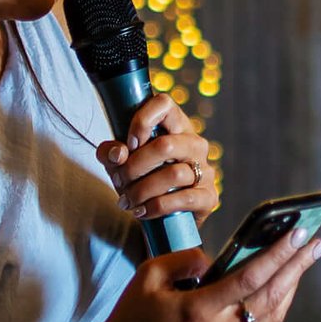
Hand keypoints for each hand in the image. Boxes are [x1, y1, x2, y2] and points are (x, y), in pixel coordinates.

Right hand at [92, 226, 320, 321]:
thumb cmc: (131, 315)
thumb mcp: (149, 275)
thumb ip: (186, 260)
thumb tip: (217, 259)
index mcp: (198, 310)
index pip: (250, 278)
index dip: (279, 254)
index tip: (300, 232)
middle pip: (271, 296)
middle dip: (298, 266)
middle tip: (319, 241)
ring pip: (272, 315)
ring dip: (292, 285)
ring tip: (305, 259)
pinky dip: (278, 305)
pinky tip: (284, 286)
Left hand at [96, 92, 217, 224]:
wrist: (162, 217)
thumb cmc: (141, 179)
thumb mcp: (120, 163)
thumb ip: (111, 153)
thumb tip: (117, 154)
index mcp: (175, 126)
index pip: (164, 104)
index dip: (143, 120)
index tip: (129, 144)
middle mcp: (194, 143)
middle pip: (166, 145)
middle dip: (135, 166)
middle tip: (119, 180)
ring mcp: (206, 169)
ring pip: (174, 174)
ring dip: (143, 190)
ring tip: (126, 201)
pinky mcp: (209, 196)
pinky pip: (185, 199)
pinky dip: (157, 206)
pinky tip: (142, 211)